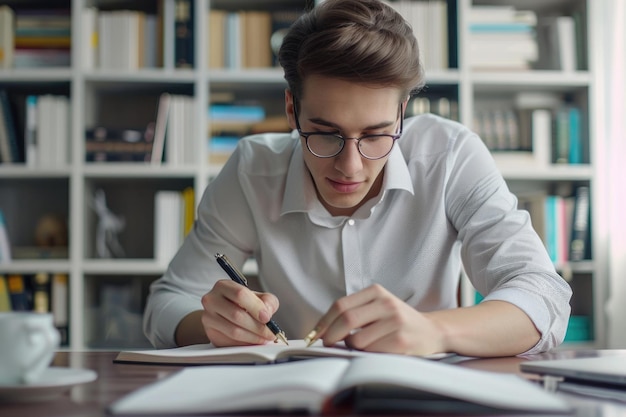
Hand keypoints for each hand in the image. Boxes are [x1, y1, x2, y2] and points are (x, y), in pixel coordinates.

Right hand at [200, 279, 278, 346]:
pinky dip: (245, 344)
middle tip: (270, 332)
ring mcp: (208, 318)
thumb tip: (267, 312)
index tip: (267, 318)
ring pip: (233, 331)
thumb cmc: (242, 303)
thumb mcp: (258, 297)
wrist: (224, 313)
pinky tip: (253, 341)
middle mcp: (212, 300)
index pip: (240, 294)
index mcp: (223, 286)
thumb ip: (267, 301)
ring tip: (264, 338)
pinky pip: (230, 342)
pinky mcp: (210, 333)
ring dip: (253, 337)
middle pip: (236, 315)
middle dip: (257, 326)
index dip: (256, 307)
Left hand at [310, 284, 446, 354]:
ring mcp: (395, 322)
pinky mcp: (401, 341)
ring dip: (351, 347)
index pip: (340, 305)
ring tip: (362, 345)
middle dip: (330, 335)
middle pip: (346, 320)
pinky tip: (376, 351)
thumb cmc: (398, 322)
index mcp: (377, 292)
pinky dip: (366, 355)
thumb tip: (322, 331)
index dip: (324, 322)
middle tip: (327, 344)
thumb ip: (354, 312)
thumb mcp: (378, 306)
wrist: (432, 331)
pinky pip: (370, 352)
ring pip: (356, 340)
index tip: (315, 334)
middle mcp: (386, 303)